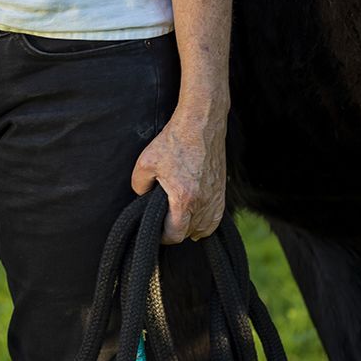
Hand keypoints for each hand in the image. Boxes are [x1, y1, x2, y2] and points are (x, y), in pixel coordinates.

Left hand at [131, 116, 225, 242]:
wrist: (201, 123)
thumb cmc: (174, 141)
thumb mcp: (145, 162)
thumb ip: (139, 186)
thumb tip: (142, 197)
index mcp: (184, 199)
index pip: (175, 235)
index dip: (163, 237)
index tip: (156, 231)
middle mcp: (204, 202)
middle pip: (190, 233)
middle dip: (176, 231)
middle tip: (164, 221)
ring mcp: (216, 197)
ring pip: (205, 228)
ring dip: (191, 227)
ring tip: (178, 218)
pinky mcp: (222, 190)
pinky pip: (216, 217)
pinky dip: (206, 221)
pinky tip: (195, 214)